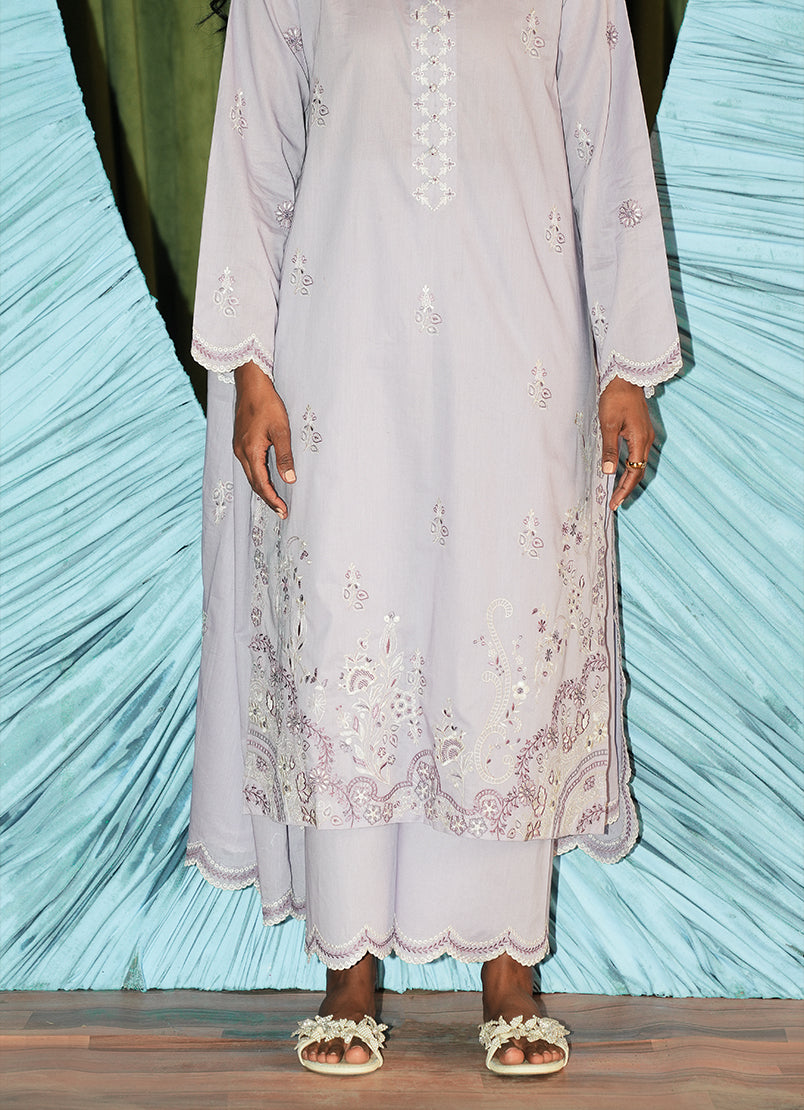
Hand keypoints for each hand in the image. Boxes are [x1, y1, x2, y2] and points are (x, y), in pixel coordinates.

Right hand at [233, 361, 295, 517]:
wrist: (251, 385)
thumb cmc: (267, 404)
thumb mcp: (281, 430)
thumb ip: (284, 456)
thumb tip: (290, 480)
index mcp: (250, 451)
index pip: (262, 483)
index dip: (273, 499)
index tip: (284, 511)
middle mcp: (241, 452)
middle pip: (254, 483)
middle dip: (268, 498)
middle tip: (282, 511)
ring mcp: (238, 447)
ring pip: (251, 475)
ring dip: (263, 488)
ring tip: (276, 500)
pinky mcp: (240, 442)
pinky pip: (249, 466)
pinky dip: (258, 477)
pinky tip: (267, 479)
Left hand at [598, 377, 654, 510]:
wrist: (625, 378)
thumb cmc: (615, 399)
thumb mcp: (608, 425)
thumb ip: (610, 450)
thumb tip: (609, 472)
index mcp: (640, 440)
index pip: (634, 472)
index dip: (624, 489)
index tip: (614, 503)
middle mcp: (647, 440)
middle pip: (638, 471)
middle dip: (626, 488)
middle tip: (615, 503)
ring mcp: (646, 435)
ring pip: (639, 463)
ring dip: (628, 479)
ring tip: (617, 492)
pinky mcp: (642, 430)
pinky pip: (637, 454)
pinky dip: (630, 467)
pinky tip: (621, 471)